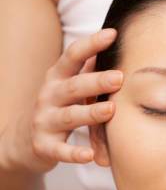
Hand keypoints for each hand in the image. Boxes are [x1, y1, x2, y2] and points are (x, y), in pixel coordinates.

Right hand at [1, 28, 122, 173]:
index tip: (113, 34)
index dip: (91, 44)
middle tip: (119, 77)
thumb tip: (113, 41)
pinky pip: (61, 151)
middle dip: (96, 81)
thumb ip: (86, 69)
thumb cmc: (55, 109)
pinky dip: (74, 153)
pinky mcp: (44, 147)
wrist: (21, 142)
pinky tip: (89, 155)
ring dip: (90, 113)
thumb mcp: (66, 86)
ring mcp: (45, 122)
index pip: (72, 56)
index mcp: (57, 78)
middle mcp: (49, 97)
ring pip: (69, 116)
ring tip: (111, 111)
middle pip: (74, 86)